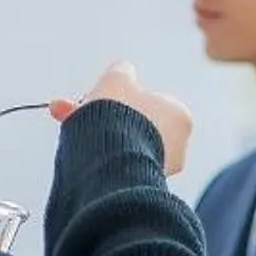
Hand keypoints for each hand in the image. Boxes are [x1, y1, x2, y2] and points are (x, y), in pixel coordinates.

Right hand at [63, 60, 191, 174]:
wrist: (112, 158)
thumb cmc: (120, 117)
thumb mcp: (117, 79)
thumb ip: (121, 71)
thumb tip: (122, 70)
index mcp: (180, 115)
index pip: (146, 102)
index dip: (117, 99)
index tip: (97, 100)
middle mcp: (178, 145)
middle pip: (132, 124)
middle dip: (103, 118)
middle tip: (74, 114)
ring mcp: (161, 168)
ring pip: (123, 145)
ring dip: (100, 137)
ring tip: (80, 133)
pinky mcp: (141, 185)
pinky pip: (118, 165)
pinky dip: (102, 158)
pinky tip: (87, 154)